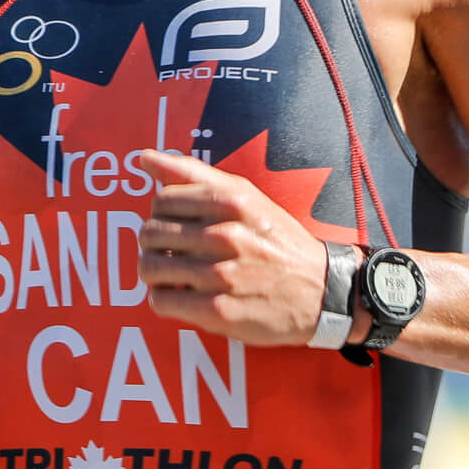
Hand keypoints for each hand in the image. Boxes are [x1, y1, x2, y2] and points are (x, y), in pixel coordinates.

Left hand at [139, 151, 328, 346]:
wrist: (322, 292)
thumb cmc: (278, 241)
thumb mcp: (247, 198)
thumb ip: (194, 174)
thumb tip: (145, 157)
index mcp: (232, 201)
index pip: (162, 200)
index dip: (161, 213)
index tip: (176, 224)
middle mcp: (226, 235)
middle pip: (151, 233)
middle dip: (153, 243)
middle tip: (170, 251)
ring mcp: (221, 275)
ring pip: (150, 268)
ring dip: (154, 272)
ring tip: (171, 274)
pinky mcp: (219, 310)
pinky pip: (162, 301)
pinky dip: (162, 298)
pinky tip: (180, 295)